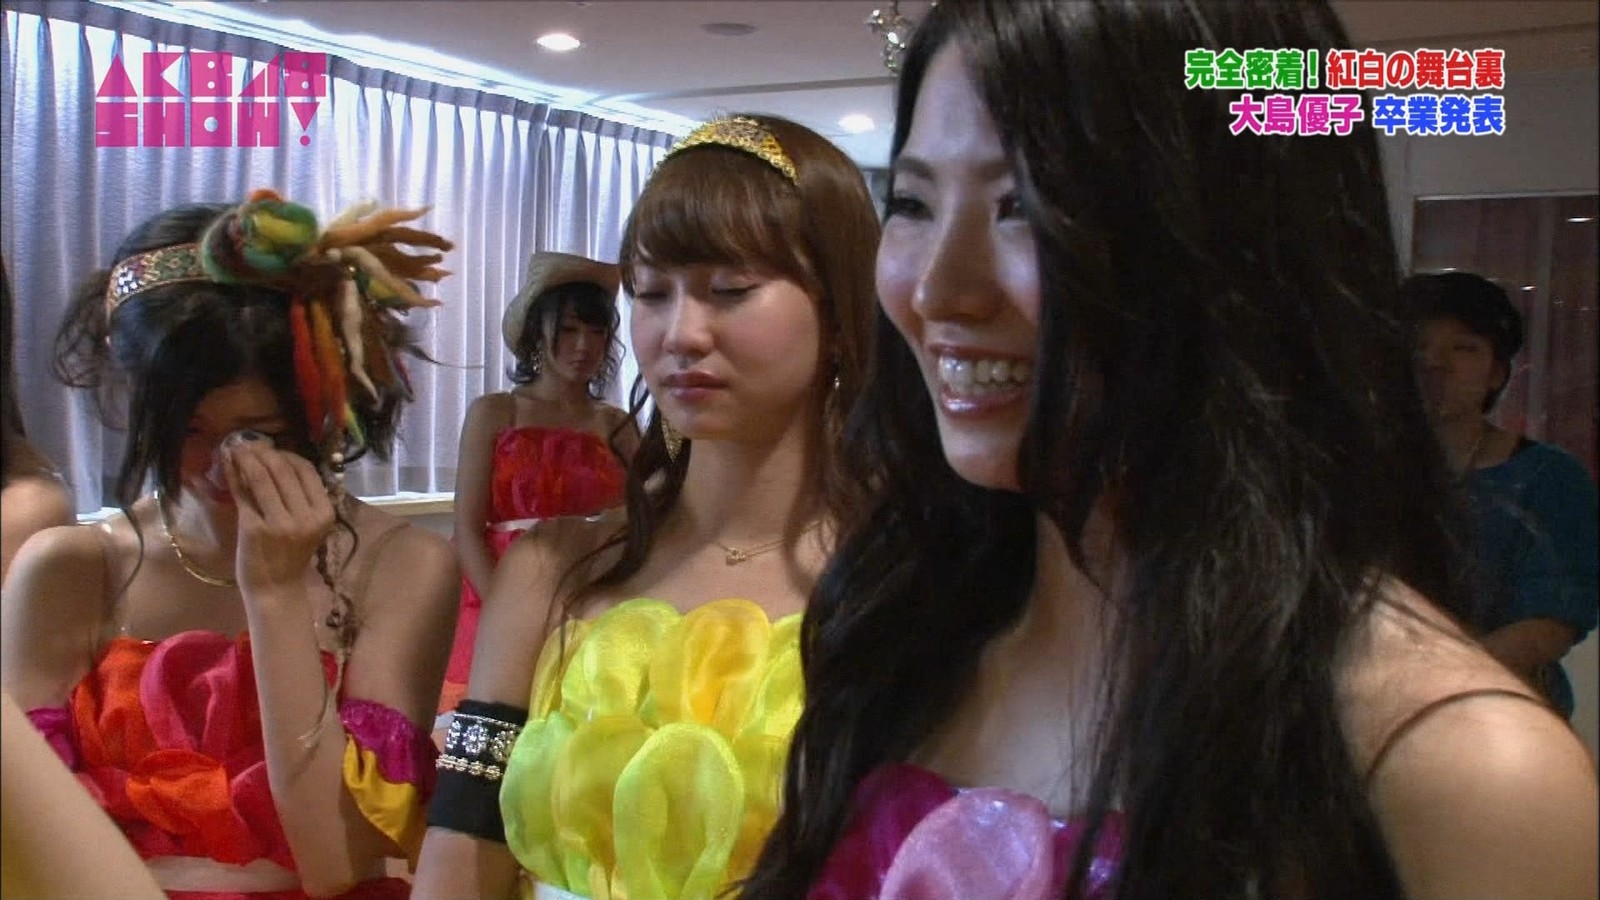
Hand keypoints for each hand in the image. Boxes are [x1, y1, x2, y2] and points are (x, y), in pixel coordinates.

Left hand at [222, 432, 335, 593]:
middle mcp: (306, 517)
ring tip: (237, 447)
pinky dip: (234, 474)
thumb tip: (277, 458)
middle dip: (264, 452)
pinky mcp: (255, 529)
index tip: (272, 450)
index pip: (307, 471)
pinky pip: (243, 493)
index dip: (287, 455)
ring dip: (247, 458)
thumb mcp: (306, 525)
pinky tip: (228, 463)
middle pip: (284, 471)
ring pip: (262, 478)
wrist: (276, 590)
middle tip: (249, 443)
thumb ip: (298, 496)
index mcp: (325, 513)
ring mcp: (280, 523)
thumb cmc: (292, 555)